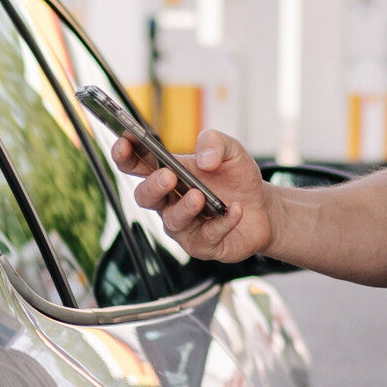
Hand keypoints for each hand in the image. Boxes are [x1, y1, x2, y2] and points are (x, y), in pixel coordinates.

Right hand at [112, 128, 276, 263]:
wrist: (262, 208)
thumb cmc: (236, 178)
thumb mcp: (231, 151)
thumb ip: (216, 143)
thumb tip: (204, 159)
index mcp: (167, 173)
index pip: (136, 164)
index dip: (125, 155)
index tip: (125, 142)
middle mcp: (168, 202)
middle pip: (145, 197)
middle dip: (153, 186)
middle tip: (168, 176)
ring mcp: (182, 226)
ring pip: (172, 220)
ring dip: (185, 208)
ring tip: (199, 196)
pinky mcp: (201, 245)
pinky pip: (206, 236)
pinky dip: (222, 222)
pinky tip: (234, 210)